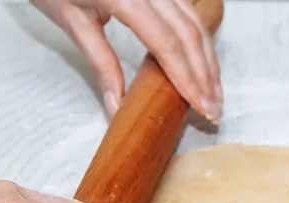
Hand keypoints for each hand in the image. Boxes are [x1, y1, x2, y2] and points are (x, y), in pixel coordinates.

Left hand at [32, 0, 222, 122]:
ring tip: (215, 89)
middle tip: (214, 106)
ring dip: (207, 57)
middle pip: (188, 34)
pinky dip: (199, 36)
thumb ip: (101, 64)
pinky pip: (186, 9)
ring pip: (194, 20)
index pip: (167, 45)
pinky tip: (204, 57)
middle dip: (205, 74)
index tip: (200, 105)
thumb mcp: (73, 23)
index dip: (188, 78)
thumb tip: (117, 105)